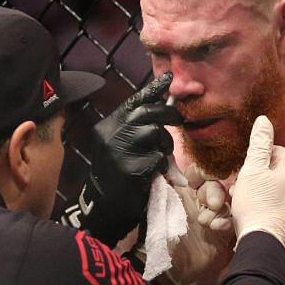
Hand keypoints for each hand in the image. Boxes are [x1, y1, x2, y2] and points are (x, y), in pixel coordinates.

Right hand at [66, 73, 182, 245]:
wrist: (105, 206)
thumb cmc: (119, 173)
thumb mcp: (123, 144)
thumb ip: (138, 127)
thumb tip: (166, 105)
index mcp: (109, 125)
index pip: (133, 101)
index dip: (153, 89)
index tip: (169, 78)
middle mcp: (110, 133)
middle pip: (146, 113)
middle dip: (168, 115)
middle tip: (179, 121)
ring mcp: (118, 150)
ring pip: (154, 134)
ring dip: (165, 146)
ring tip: (160, 158)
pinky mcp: (128, 168)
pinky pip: (156, 159)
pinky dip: (161, 167)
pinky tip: (153, 175)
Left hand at [165, 163, 234, 284]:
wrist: (164, 267)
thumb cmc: (158, 232)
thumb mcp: (155, 200)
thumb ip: (161, 177)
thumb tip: (165, 154)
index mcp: (181, 192)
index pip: (199, 173)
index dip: (205, 172)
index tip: (206, 177)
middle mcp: (197, 202)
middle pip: (217, 186)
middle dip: (216, 193)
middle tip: (212, 205)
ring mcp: (209, 219)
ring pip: (226, 203)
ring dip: (220, 210)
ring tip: (208, 224)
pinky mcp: (219, 236)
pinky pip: (230, 222)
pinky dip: (225, 223)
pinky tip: (216, 229)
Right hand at [230, 116, 284, 247]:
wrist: (262, 242)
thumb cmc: (254, 204)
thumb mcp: (252, 170)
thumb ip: (259, 144)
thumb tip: (264, 120)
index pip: (279, 151)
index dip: (261, 154)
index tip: (247, 164)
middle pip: (278, 172)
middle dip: (260, 174)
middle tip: (241, 182)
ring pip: (277, 190)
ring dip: (261, 190)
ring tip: (243, 198)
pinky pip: (277, 207)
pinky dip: (266, 206)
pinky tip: (252, 212)